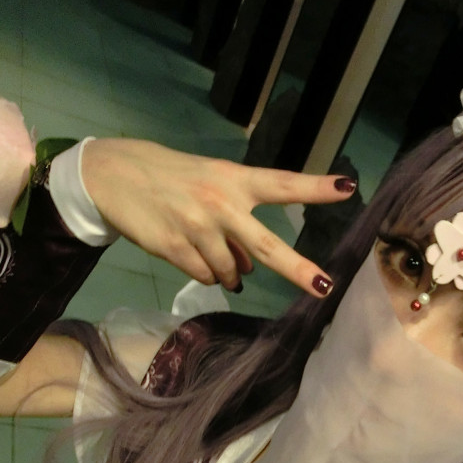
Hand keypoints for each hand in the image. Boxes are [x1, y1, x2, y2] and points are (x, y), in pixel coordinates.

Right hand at [81, 138, 356, 296]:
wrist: (113, 176)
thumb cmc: (172, 178)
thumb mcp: (210, 185)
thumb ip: (237, 222)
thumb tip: (249, 268)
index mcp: (234, 179)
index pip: (282, 184)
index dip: (316, 188)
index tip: (348, 188)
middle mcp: (220, 203)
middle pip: (266, 246)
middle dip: (298, 269)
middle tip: (324, 287)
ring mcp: (197, 228)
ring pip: (231, 271)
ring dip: (228, 271)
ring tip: (207, 247)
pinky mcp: (175, 248)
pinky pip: (205, 276)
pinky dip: (204, 272)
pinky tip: (188, 252)